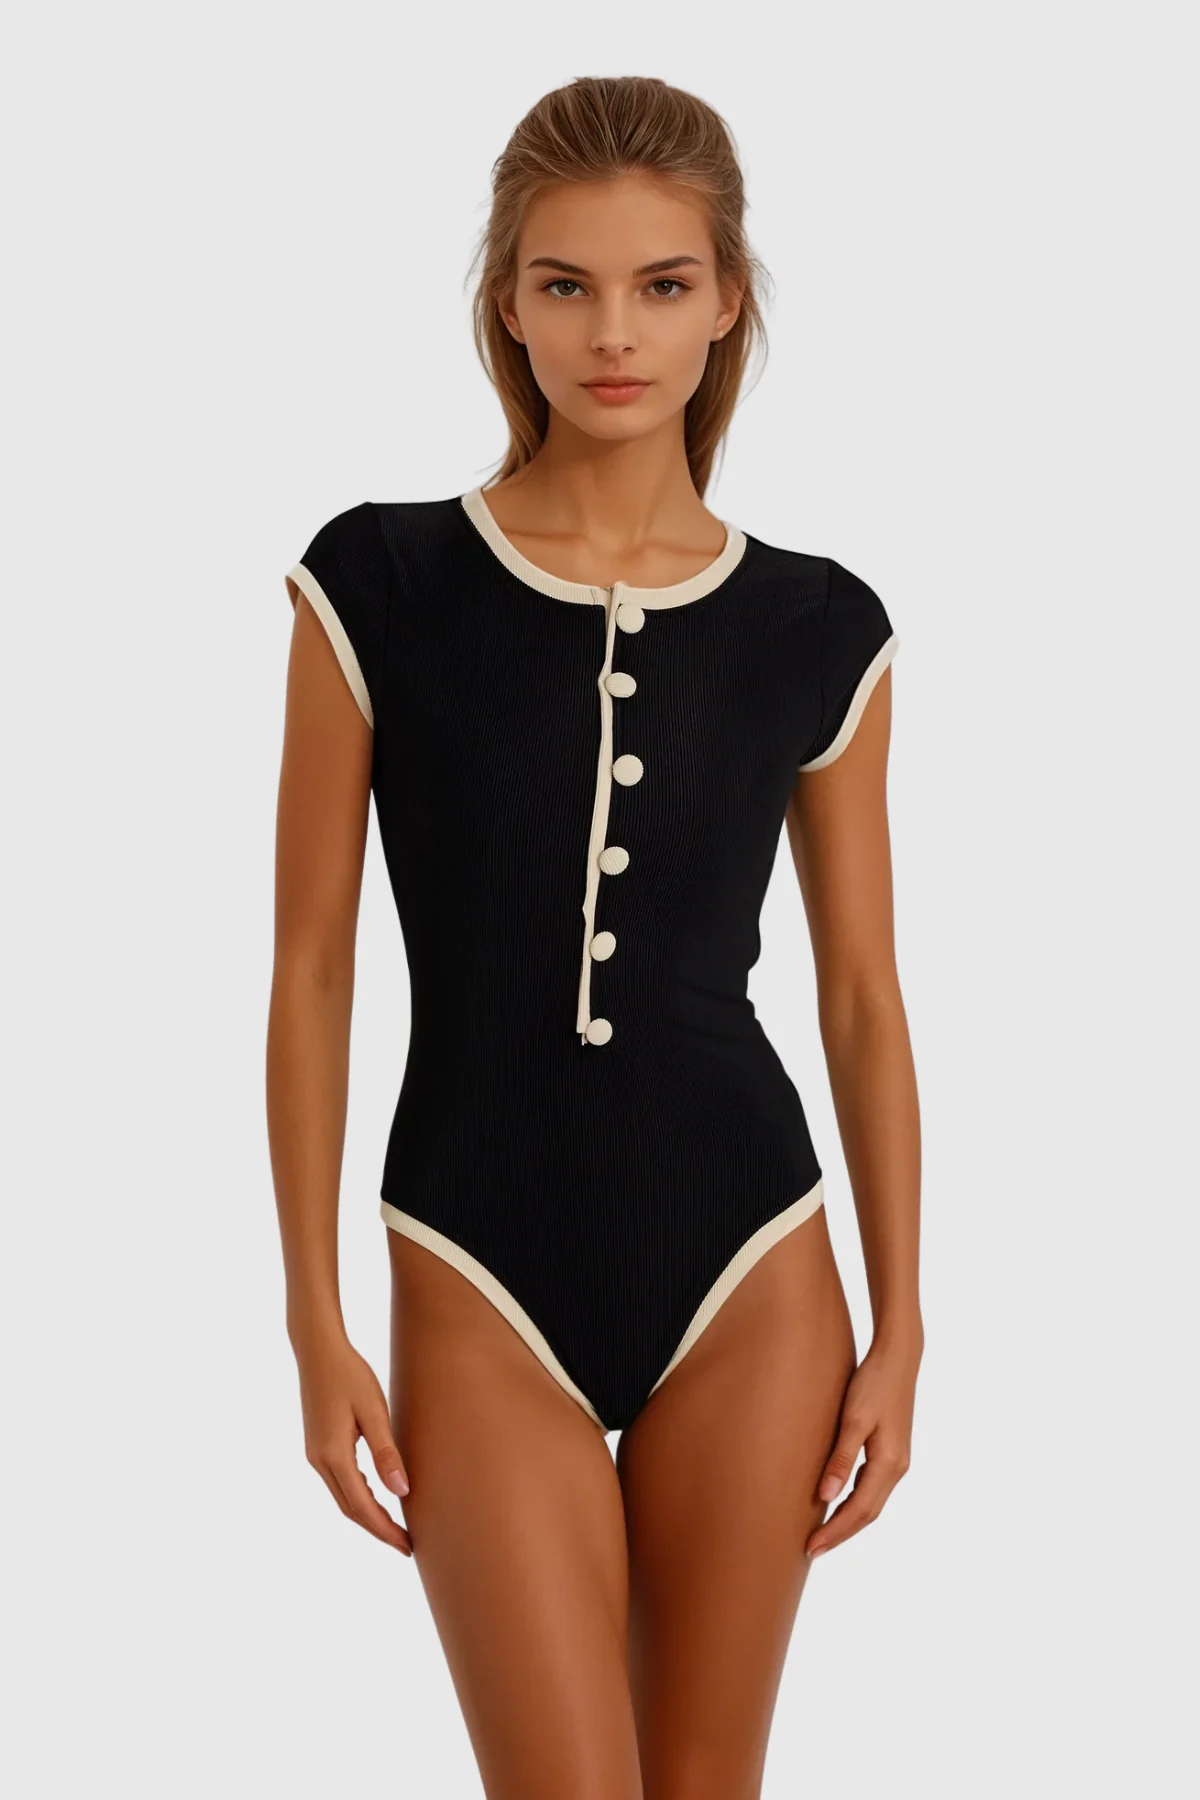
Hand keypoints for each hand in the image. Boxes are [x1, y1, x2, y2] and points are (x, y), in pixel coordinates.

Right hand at [295, 1331, 412, 1554]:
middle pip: (350, 1509)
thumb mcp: (374, 1411)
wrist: (317, 1350)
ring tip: (395, 1527)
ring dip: (367, 1515)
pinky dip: (358, 1497)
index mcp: (333, 1455)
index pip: (362, 1506)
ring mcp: (314, 1455)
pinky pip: (339, 1483)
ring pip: (343, 1498)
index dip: (385, 1530)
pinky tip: (376, 1497)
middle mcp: (319, 1461)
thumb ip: (386, 1452)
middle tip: (405, 1545)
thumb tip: (401, 1491)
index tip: (406, 1546)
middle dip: (377, 1530)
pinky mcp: (317, 1446)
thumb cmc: (350, 1374)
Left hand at [806, 1327, 920, 1558]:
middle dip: (841, 1533)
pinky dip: (854, 1501)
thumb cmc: (873, 1383)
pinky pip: (872, 1487)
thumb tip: (826, 1497)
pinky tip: (837, 1501)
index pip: (860, 1510)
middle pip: (868, 1513)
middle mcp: (897, 1467)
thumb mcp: (853, 1420)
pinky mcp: (891, 1450)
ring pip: (871, 1502)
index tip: (812, 1547)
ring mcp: (897, 1460)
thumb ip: (841, 1458)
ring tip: (822, 1533)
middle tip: (812, 1549)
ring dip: (848, 1520)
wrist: (898, 1357)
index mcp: (889, 1463)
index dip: (836, 1532)